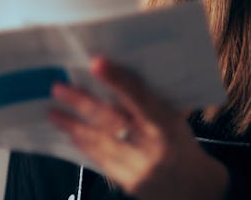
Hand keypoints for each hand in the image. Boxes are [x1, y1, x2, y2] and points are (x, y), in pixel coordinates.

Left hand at [48, 57, 228, 199]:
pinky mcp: (129, 182)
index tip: (96, 63)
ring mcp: (139, 167)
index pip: (140, 98)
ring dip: (73, 125)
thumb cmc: (180, 144)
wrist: (197, 190)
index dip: (118, 80)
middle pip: (112, 120)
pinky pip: (101, 160)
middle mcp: (152, 146)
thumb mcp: (173, 120)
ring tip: (53, 112)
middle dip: (82, 103)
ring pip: (100, 141)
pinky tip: (70, 132)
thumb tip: (115, 73)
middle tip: (58, 88)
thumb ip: (149, 103)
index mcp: (166, 125)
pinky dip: (84, 144)